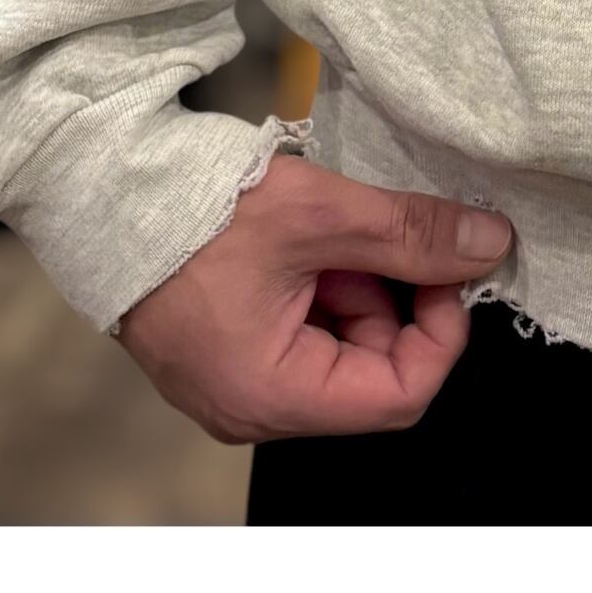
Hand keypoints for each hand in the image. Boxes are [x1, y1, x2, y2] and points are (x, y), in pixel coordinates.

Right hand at [116, 153, 513, 443]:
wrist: (103, 185)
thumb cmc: (196, 210)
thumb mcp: (320, 213)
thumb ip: (410, 234)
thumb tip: (488, 246)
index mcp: (271, 396)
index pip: (399, 396)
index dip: (442, 331)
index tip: (448, 268)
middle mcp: (252, 407)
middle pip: (372, 372)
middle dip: (393, 298)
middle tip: (378, 231)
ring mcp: (236, 380)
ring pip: (341, 347)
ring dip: (357, 284)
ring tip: (327, 226)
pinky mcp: (228, 349)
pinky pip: (303, 331)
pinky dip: (323, 283)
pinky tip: (304, 236)